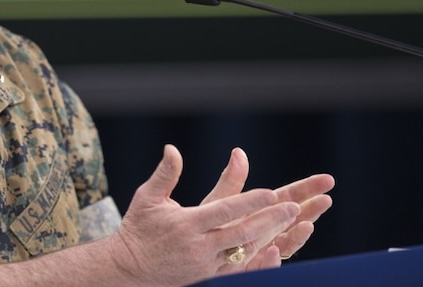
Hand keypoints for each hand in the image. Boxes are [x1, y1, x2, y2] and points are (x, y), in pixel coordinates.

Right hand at [107, 145, 301, 285]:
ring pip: (245, 252)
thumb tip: (172, 148)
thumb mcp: (147, 197)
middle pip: (242, 233)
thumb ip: (165, 174)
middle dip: (271, 220)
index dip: (249, 202)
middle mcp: (199, 247)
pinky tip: (276, 247)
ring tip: (294, 223)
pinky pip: (240, 269)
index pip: (225, 211)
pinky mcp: (208, 278)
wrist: (127, 270)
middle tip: (295, 207)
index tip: (271, 192)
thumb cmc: (137, 229)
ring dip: (271, 236)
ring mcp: (206, 265)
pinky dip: (259, 259)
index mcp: (187, 224)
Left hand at [202, 147, 334, 265]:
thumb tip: (238, 152)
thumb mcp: (219, 203)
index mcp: (262, 212)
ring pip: (285, 245)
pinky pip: (261, 269)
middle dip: (311, 210)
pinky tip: (272, 252)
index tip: (327, 180)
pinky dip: (269, 262)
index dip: (308, 189)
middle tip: (326, 200)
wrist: (191, 254)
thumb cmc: (207, 227)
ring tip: (306, 225)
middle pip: (294, 220)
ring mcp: (262, 252)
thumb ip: (231, 182)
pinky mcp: (249, 270)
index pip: (289, 198)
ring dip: (297, 236)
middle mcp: (267, 232)